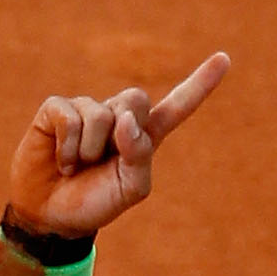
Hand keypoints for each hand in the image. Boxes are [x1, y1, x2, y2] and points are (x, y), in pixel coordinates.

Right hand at [4, 52, 229, 240]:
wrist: (52, 216)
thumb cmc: (94, 202)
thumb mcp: (129, 190)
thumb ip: (140, 155)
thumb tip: (125, 118)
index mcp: (143, 138)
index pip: (176, 107)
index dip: (199, 85)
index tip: (224, 59)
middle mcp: (117, 117)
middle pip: (136, 99)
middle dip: (123, 131)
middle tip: (102, 161)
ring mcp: (87, 109)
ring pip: (101, 114)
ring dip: (90, 151)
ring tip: (78, 166)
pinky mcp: (57, 109)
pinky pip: (70, 118)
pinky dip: (68, 147)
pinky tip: (61, 161)